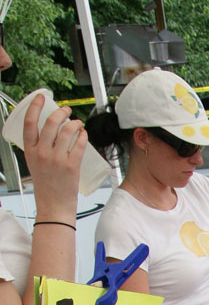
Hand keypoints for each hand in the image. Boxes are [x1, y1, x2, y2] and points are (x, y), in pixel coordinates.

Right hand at [23, 95, 85, 216]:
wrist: (54, 206)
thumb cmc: (46, 186)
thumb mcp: (35, 164)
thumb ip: (38, 148)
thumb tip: (50, 131)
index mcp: (30, 152)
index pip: (29, 123)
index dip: (35, 106)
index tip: (41, 98)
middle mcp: (42, 154)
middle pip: (51, 123)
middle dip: (61, 112)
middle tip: (67, 111)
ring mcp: (57, 160)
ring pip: (67, 131)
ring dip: (75, 122)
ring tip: (78, 123)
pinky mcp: (71, 167)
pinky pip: (79, 144)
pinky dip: (83, 135)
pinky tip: (84, 134)